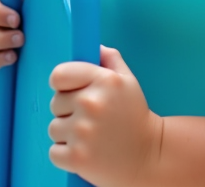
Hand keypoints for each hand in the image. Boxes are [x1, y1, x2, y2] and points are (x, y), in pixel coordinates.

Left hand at [48, 46, 162, 186]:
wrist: (151, 157)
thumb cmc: (135, 118)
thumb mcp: (128, 82)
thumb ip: (110, 59)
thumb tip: (94, 46)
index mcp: (103, 81)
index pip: (59, 75)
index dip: (62, 84)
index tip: (71, 93)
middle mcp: (91, 103)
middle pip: (55, 103)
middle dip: (68, 111)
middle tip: (90, 120)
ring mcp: (83, 132)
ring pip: (54, 128)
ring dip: (67, 134)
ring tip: (89, 137)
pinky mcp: (77, 158)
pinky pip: (54, 152)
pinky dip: (66, 155)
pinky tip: (86, 152)